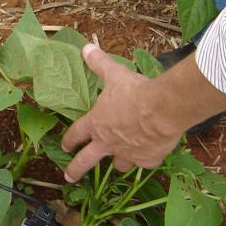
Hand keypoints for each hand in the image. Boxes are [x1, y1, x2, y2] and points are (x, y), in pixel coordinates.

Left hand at [60, 44, 181, 182]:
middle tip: (70, 177)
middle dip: (75, 170)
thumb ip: (100, 64)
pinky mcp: (147, 160)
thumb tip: (86, 49)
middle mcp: (108, 143)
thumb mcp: (115, 75)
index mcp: (96, 124)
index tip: (64, 147)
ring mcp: (127, 154)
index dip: (68, 140)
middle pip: (86, 162)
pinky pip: (144, 163)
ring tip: (119, 161)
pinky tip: (150, 154)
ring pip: (118, 165)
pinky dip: (145, 159)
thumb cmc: (134, 91)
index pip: (76, 134)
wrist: (162, 109)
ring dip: (117, 162)